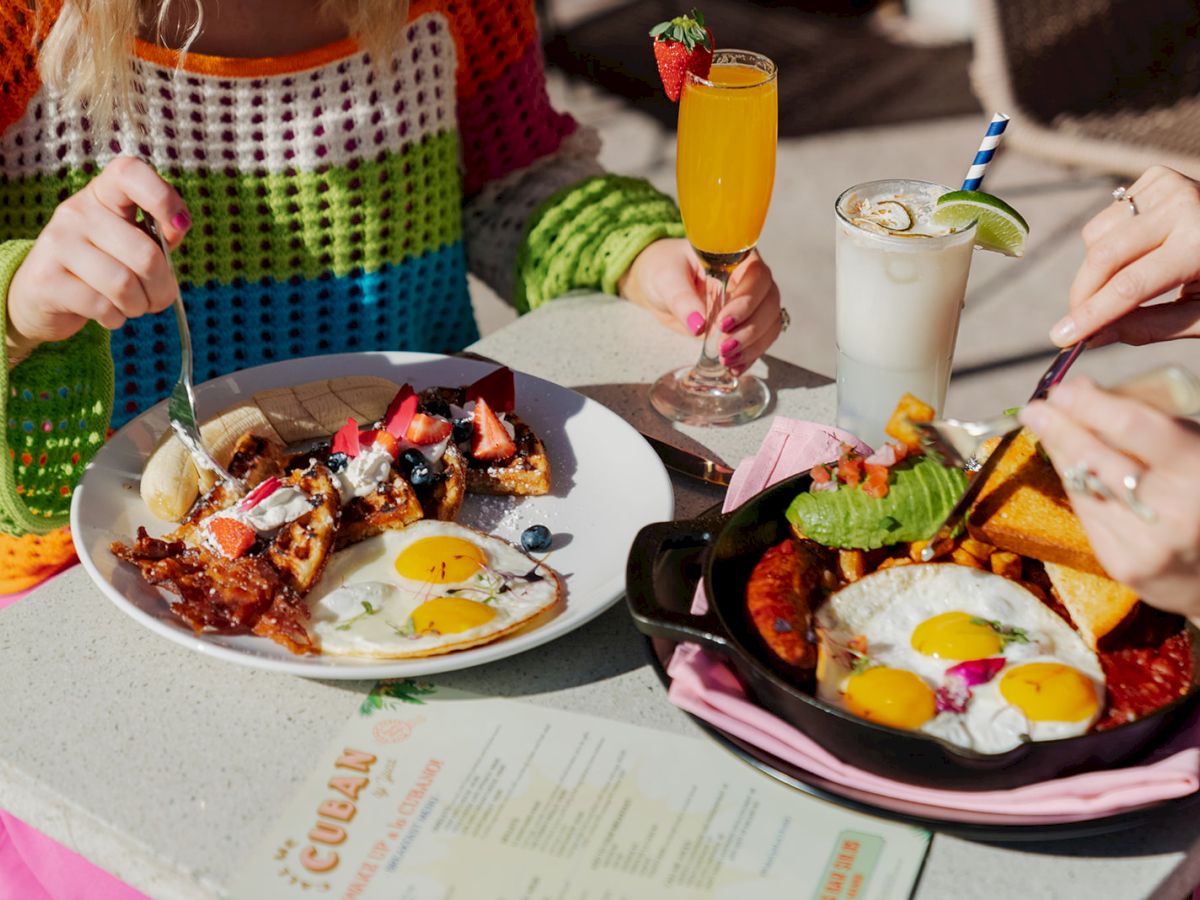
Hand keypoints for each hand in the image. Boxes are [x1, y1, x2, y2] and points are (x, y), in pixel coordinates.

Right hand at [7, 156, 190, 354]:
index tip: (179, 226)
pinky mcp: (46, 280)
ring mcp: (57, 243)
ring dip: (139, 306)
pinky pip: (102, 307)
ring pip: (124, 285)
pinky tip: (108, 313)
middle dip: (163, 288)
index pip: (130, 172)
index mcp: (102, 194)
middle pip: (145, 254)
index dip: (163, 197)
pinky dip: (116, 318)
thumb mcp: (132, 242)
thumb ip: (160, 234)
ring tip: (132, 305)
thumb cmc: (102, 265)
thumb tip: (178, 226)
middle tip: (157, 297)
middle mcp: (76, 211)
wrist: (43, 295)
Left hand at [618, 238, 783, 371]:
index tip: (723, 323)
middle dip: (750, 330)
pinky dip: (749, 356)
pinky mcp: (745, 324)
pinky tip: (734, 367)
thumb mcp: (666, 280)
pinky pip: (759, 341)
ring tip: (726, 360)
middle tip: (723, 347)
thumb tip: (698, 325)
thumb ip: (682, 300)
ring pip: (769, 324)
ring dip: (752, 346)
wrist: (660, 286)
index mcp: (735, 258)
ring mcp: (751, 303)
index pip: (757, 276)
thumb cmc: (664, 270)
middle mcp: (749, 280)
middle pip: (769, 303)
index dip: (747, 302)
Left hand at [1019, 378, 1199, 618]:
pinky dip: (1076, 486)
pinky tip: (1070, 468)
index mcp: (1197, 468)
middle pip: (1095, 458)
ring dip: (1060, 454)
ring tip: (1045, 429)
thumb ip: (1143, 418)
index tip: (1059, 391)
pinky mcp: (1125, 566)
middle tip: (1034, 409)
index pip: (1130, 426)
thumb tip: (1080, 389)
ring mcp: (1146, 544)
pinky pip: (1087, 514)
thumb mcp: (1190, 445)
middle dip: (1058, 429)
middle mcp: (1172, 510)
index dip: (1088, 405)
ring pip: (1083, 487)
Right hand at [1052, 166, 1199, 347]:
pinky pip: (1106, 219)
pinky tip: (1134, 253)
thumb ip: (1148, 327)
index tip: (1060, 338)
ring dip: (1095, 270)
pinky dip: (1107, 243)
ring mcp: (1168, 185)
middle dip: (1082, 295)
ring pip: (1096, 236)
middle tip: (1075, 324)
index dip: (1091, 315)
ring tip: (1121, 284)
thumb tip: (1093, 337)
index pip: (1130, 285)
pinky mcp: (1156, 176)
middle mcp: (1183, 205)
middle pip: (1104, 257)